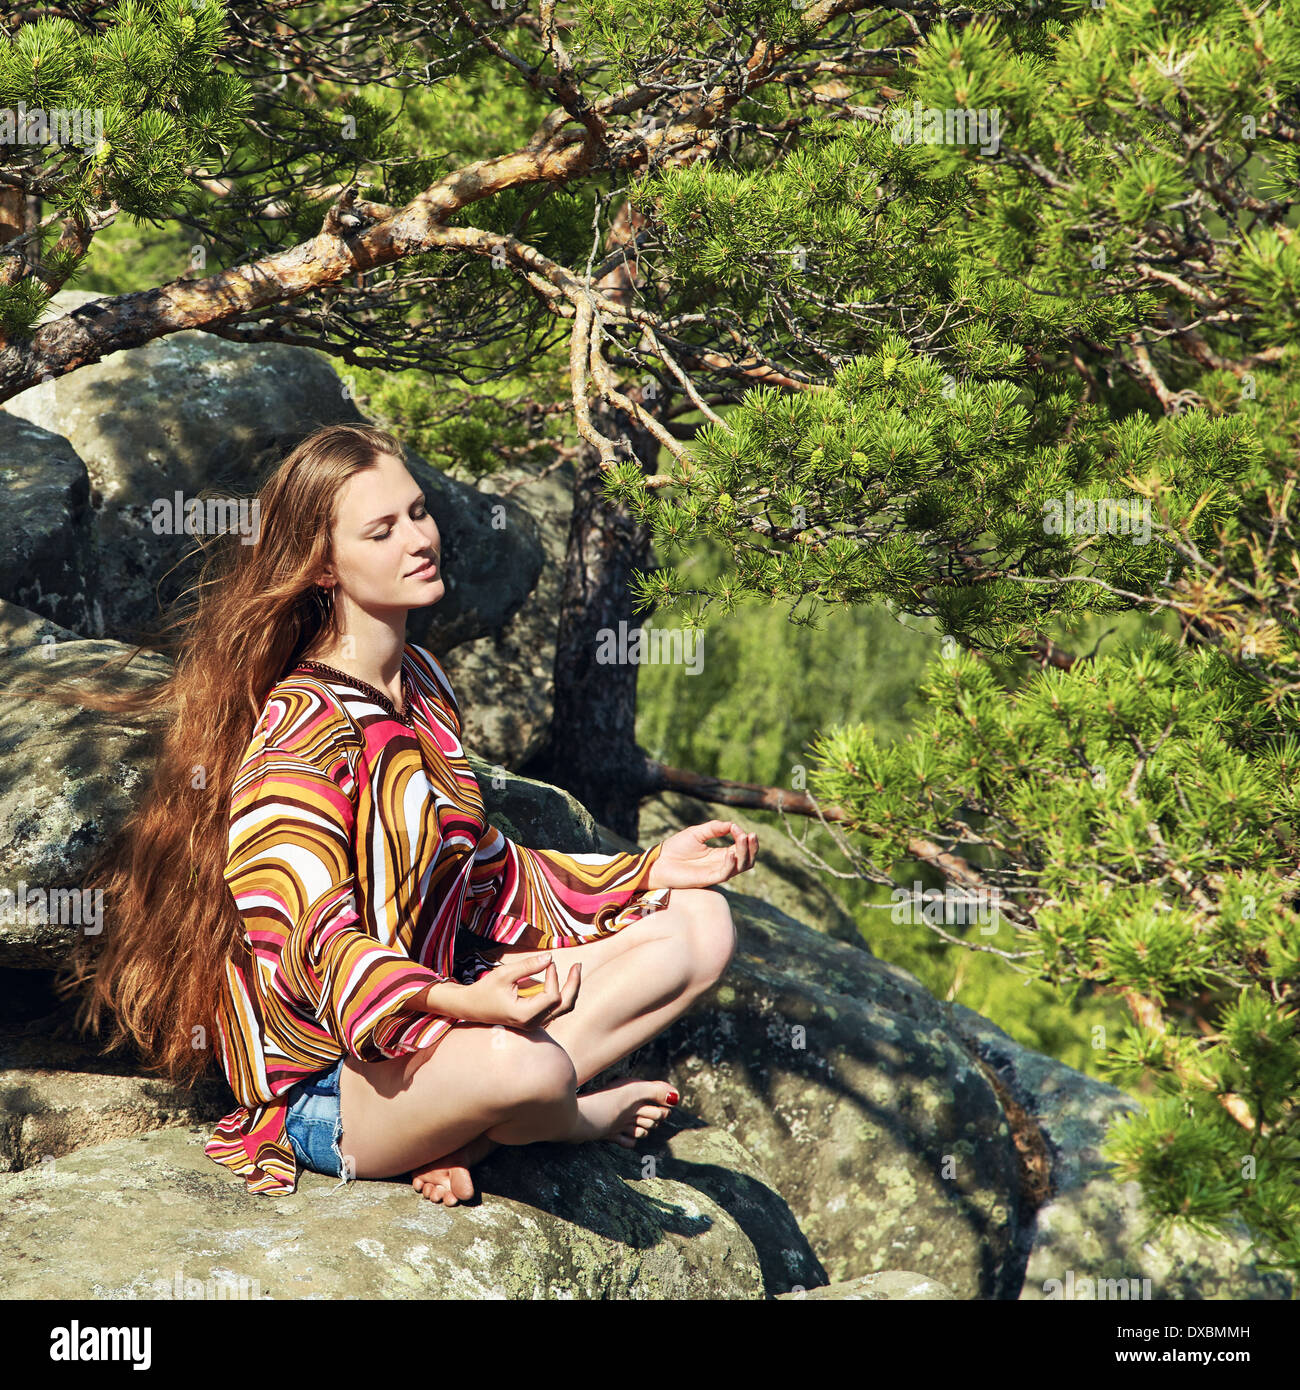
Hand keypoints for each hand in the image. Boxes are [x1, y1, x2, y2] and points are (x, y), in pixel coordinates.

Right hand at [452, 951, 580, 1027]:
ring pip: (562, 1009)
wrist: (471, 1007)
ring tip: (575, 970)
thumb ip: (528, 966)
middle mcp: (532, 1023)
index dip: (554, 977)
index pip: (552, 997)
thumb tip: (550, 957)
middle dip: (574, 985)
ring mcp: (534, 1023)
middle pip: (564, 1006)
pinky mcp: (534, 1019)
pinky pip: (555, 1009)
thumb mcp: (504, 974)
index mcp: (525, 1015)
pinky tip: (563, 980)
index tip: (548, 963)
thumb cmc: (485, 990)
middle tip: (578, 966)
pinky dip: (562, 994)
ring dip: (571, 990)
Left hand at [647, 821, 757, 889]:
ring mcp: (716, 872)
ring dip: (745, 853)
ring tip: (743, 838)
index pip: (741, 848)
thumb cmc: (676, 848)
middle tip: (750, 835)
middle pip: (747, 859)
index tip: (738, 828)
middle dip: (752, 847)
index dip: (744, 838)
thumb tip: (733, 824)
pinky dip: (731, 863)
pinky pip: (726, 873)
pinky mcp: (708, 879)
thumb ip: (715, 828)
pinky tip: (730, 851)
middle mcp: (721, 864)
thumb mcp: (697, 833)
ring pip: (741, 867)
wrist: (659, 861)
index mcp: (720, 854)